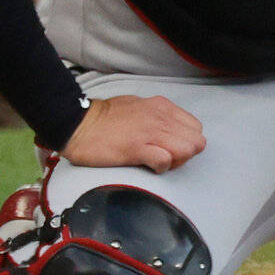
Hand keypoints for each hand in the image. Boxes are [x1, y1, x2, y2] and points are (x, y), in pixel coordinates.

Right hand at [61, 94, 205, 172]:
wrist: (79, 123)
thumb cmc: (105, 118)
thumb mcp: (138, 106)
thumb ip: (157, 116)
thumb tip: (168, 129)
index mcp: (162, 106)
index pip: (195, 128)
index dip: (187, 142)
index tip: (172, 148)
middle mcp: (160, 117)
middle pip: (196, 141)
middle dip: (186, 154)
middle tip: (166, 157)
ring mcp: (150, 132)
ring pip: (186, 150)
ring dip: (175, 161)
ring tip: (156, 161)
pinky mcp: (137, 148)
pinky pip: (165, 161)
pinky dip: (161, 167)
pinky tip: (148, 165)